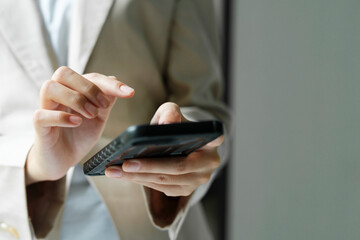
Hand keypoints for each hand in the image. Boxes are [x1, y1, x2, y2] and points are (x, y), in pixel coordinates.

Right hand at [26, 67, 134, 184]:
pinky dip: (61, 117)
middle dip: (88, 87)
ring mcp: (46, 109)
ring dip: (75, 99)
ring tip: (90, 115)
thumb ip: (106, 101)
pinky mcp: (39, 126)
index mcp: (72, 90)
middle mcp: (57, 95)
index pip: (89, 76)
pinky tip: (77, 122)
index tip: (129, 92)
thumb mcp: (98, 118)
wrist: (63, 159)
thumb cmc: (78, 136)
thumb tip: (115, 80)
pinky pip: (41, 115)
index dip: (110, 83)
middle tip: (103, 105)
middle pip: (64, 73)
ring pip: (50, 87)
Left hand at [105, 102, 222, 196]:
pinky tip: (126, 175)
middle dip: (149, 166)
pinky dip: (143, 181)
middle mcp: (210, 162)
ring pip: (167, 180)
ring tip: (116, 170)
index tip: (182, 136)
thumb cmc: (174, 126)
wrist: (178, 143)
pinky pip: (163, 188)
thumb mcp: (171, 113)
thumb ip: (170, 113)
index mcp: (212, 140)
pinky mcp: (186, 190)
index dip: (207, 138)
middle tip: (124, 164)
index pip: (215, 137)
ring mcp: (199, 179)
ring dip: (139, 177)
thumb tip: (167, 124)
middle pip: (179, 166)